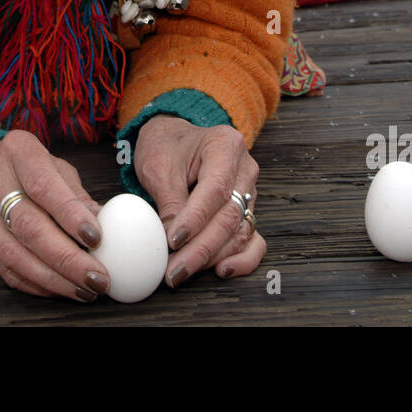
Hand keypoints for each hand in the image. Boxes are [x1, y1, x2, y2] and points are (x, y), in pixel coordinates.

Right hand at [0, 130, 110, 301]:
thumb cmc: (28, 167)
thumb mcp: (55, 165)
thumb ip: (77, 195)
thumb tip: (107, 224)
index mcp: (20, 153)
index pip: (44, 187)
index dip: (70, 215)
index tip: (96, 238)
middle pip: (30, 228)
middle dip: (68, 258)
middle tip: (97, 277)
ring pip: (17, 255)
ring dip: (55, 279)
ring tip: (85, 290)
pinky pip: (8, 270)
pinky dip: (37, 285)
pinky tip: (61, 290)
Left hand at [133, 115, 264, 287]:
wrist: (174, 139)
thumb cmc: (166, 146)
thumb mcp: (158, 166)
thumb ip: (169, 202)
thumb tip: (172, 244)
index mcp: (225, 146)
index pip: (215, 189)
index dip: (195, 219)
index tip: (172, 241)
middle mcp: (245, 169)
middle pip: (229, 216)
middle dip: (200, 249)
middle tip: (174, 270)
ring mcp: (250, 192)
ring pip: (239, 233)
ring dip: (212, 258)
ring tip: (181, 272)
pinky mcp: (247, 211)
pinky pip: (253, 240)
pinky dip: (241, 260)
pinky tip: (222, 271)